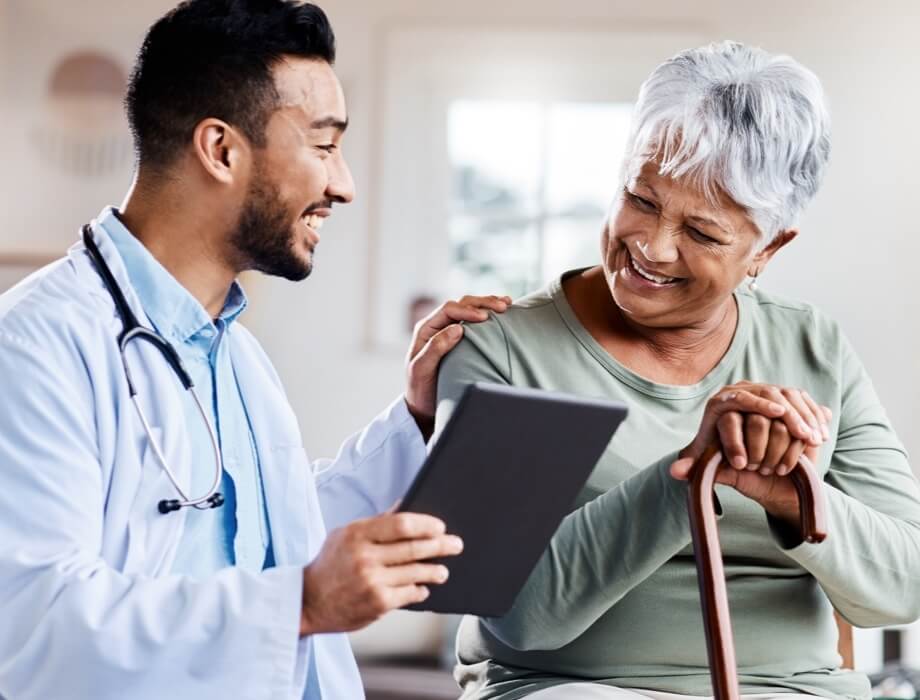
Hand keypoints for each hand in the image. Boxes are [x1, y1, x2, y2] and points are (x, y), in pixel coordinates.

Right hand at [300, 512, 463, 635]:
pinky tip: (423, 588)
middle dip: (441, 545)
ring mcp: (372, 581)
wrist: (307, 601)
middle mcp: (365, 556)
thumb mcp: (345, 535)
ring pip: (416, 572)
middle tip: (455, 544)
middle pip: (414, 547)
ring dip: (435, 570)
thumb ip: (376, 522)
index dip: (426, 524)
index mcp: (357, 533)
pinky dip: (420, 590)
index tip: (440, 527)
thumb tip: (404, 504)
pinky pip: (409, 593)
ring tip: (443, 570)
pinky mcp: (378, 603)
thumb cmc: (330, 564)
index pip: (401, 524)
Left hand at [405, 295, 511, 437]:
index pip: (448, 310)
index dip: (467, 310)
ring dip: (488, 304)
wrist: (423, 404)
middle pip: (461, 304)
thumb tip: (458, 328)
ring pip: (469, 309)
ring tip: (507, 303)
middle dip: (482, 303)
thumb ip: (436, 348)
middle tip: (503, 306)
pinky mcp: (459, 338)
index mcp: (425, 329)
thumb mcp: (422, 369)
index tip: (485, 317)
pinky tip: (503, 314)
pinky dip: (488, 314)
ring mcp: (448, 330)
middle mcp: (437, 325)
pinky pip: (474, 321)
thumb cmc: (420, 389)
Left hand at [671, 382, 832, 527]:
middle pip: (768, 393)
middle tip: (801, 432)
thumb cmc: (728, 462)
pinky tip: (820, 435)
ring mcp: (766, 391)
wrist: (752, 458)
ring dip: (803, 417)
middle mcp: (742, 391)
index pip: (737, 398)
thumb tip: (675, 472)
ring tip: (812, 438)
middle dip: (787, 414)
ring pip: (788, 395)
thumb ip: (695, 468)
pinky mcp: (787, 397)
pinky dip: (813, 416)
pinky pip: (803, 400)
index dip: (757, 405)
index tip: (775, 414)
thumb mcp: (712, 466)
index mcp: (720, 403)